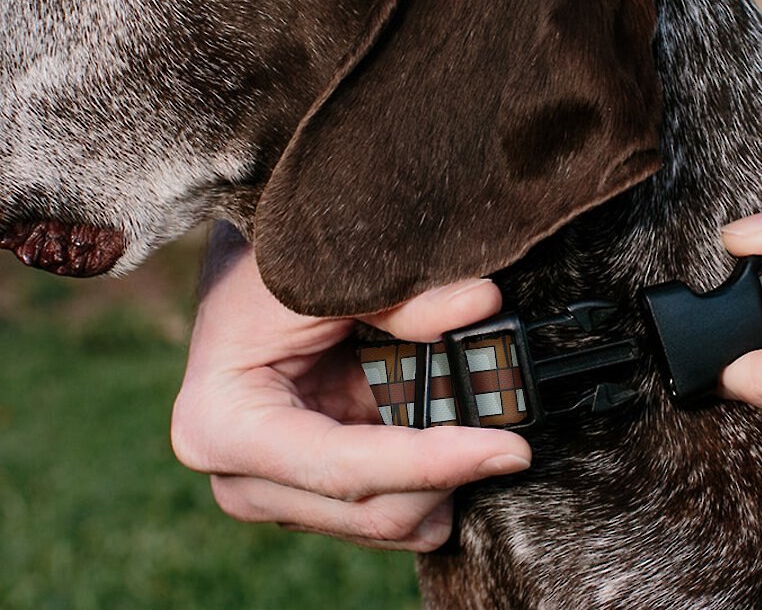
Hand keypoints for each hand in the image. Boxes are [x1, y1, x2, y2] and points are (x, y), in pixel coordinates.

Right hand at [170, 224, 530, 550]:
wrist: (239, 273)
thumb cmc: (267, 269)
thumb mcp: (327, 276)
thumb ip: (403, 300)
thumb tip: (482, 303)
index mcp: (225, 428)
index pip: (347, 468)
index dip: (434, 462)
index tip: (508, 450)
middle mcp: (241, 478)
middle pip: (369, 508)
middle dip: (447, 476)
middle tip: (510, 434)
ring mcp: (275, 489)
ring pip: (384, 518)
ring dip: (441, 480)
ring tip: (478, 423)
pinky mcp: (310, 486)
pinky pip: (386, 503)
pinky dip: (428, 476)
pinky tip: (452, 435)